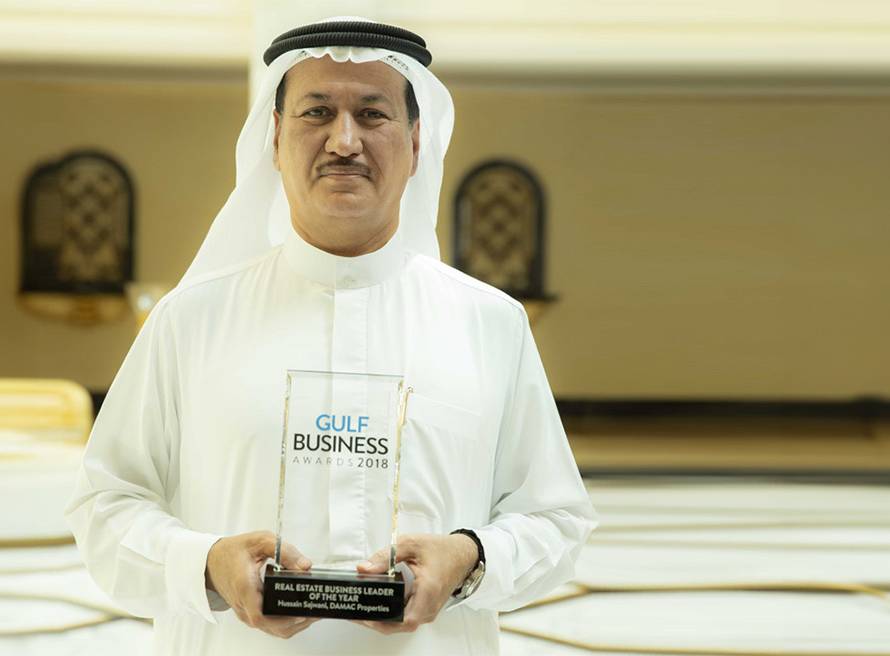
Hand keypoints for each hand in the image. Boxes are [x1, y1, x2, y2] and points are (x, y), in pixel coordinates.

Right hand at [205, 530, 318, 638]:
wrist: (212, 562)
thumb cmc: (234, 551)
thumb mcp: (260, 541)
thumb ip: (285, 551)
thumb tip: (305, 566)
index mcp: (244, 587)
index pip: (260, 616)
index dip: (283, 618)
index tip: (300, 612)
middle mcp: (244, 606)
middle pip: (272, 626)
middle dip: (297, 621)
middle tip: (317, 609)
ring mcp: (246, 613)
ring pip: (273, 629)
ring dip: (294, 624)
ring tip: (313, 611)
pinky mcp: (250, 614)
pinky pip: (270, 625)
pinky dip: (286, 623)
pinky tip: (299, 612)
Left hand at [353, 533, 477, 633]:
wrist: (462, 555)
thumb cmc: (442, 550)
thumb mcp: (411, 544)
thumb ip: (386, 556)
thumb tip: (364, 569)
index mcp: (428, 591)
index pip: (404, 619)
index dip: (382, 621)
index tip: (364, 615)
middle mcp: (430, 606)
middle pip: (399, 625)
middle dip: (376, 621)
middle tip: (357, 612)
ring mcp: (429, 611)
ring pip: (401, 624)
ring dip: (383, 619)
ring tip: (364, 607)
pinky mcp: (426, 610)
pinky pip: (406, 618)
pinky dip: (392, 614)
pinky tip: (380, 603)